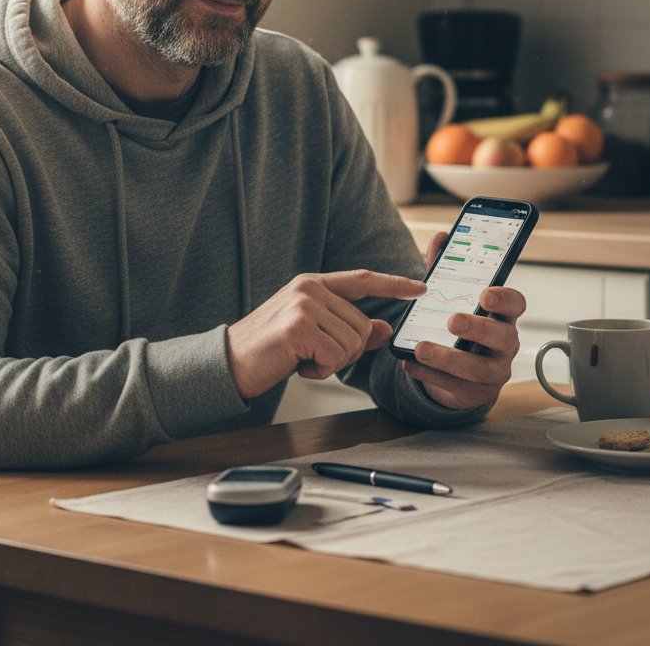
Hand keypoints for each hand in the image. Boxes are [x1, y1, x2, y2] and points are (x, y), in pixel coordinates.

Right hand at [226, 270, 425, 399]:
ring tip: (301, 358)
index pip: (362, 279)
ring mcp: (304, 304)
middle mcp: (310, 288)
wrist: (229, 363)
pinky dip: (320, 370)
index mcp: (313, 284)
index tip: (420, 287)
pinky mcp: (299, 326)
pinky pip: (336, 356)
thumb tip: (385, 329)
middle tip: (312, 356)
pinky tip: (297, 365)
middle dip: (346, 351)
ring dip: (331, 362)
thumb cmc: (270, 350)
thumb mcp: (313, 335)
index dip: (394, 284)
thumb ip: (349, 329)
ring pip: (352, 342)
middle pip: (362, 325)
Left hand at [401, 230, 525, 410]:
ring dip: (448, 358)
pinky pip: (455, 387)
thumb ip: (448, 267)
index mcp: (502, 315)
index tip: (486, 294)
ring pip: (478, 369)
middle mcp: (505, 343)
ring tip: (421, 348)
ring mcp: (494, 371)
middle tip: (452, 320)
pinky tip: (409, 363)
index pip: (516, 304)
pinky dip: (430, 376)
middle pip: (501, 337)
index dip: (504, 299)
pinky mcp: (477, 393)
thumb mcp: (454, 296)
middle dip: (477, 329)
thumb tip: (441, 236)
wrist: (460, 370)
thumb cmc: (460, 325)